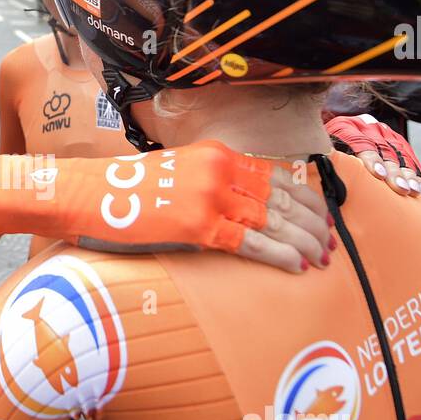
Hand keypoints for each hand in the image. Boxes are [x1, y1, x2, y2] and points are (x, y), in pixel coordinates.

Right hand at [56, 142, 331, 273]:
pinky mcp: (198, 225)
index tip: (324, 216)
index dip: (307, 198)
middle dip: (314, 222)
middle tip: (332, 243)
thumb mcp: (177, 175)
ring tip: (323, 257)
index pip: (278, 175)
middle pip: (283, 197)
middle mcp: (220, 170)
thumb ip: (212, 184)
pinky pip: (251, 243)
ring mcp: (211, 196)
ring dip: (304, 241)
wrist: (87, 195)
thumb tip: (244, 210)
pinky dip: (280, 255)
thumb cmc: (126, 193)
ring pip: (274, 220)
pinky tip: (298, 265)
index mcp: (218, 154)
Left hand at [325, 114, 420, 197]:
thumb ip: (320, 166)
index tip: (378, 175)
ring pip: (400, 153)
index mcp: (344, 128)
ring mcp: (383, 133)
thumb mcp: (316, 158)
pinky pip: (410, 158)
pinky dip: (416, 174)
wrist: (328, 146)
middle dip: (393, 170)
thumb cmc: (319, 160)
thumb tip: (316, 180)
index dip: (371, 158)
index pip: (361, 141)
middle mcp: (366, 127)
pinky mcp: (396, 143)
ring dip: (408, 174)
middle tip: (399, 188)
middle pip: (384, 148)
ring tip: (412, 191)